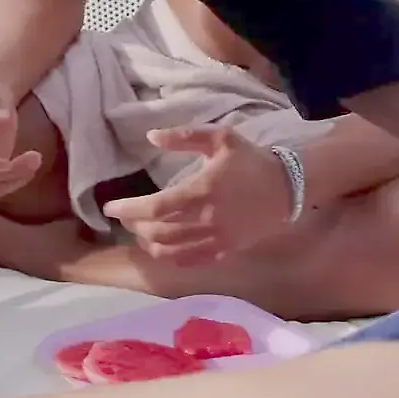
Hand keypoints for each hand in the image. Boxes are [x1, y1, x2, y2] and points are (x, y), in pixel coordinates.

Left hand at [100, 125, 293, 266]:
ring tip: (140, 230)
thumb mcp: (220, 138)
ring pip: (170, 251)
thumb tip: (151, 135)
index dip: (129, 209)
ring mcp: (217, 239)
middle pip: (158, 232)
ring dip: (148, 242)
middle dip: (134, 225)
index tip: (111, 207)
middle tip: (125, 215)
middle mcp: (207, 220)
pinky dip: (169, 258)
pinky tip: (161, 247)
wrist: (287, 187)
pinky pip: (190, 262)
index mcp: (203, 191)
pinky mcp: (225, 251)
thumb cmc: (250, 160)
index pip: (156, 207)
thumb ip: (184, 136)